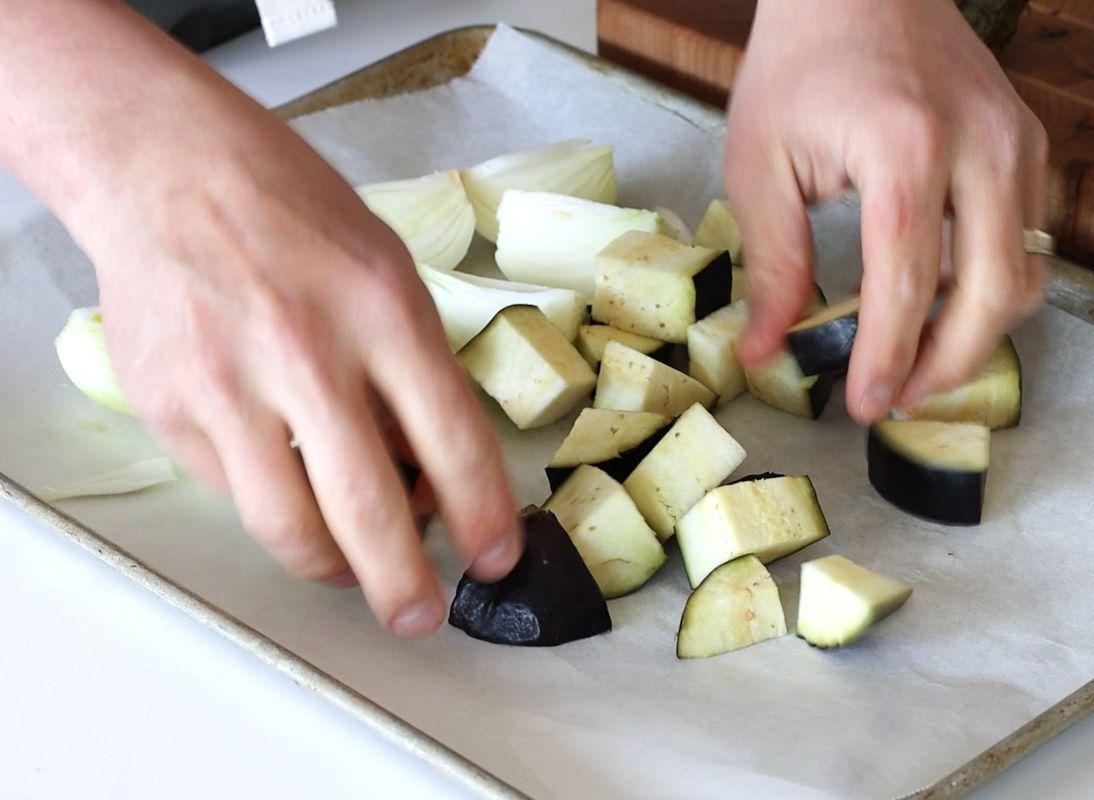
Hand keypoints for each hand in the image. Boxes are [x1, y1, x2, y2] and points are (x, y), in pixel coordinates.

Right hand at [0, 2, 520, 636]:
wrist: (171, 171)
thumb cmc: (297, 216)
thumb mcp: (388, 274)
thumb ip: (415, 375)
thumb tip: (432, 477)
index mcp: (384, 312)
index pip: (455, 441)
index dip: (485, 516)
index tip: (496, 558)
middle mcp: (308, 353)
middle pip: (369, 507)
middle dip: (406, 584)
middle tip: (420, 615)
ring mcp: (231, 386)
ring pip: (289, 527)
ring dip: (333, 570)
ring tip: (353, 570)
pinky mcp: (173, 411)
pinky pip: (236, 494)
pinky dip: (274, 507)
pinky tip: (290, 486)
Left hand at [725, 0, 1047, 421]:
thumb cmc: (799, 64)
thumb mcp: (759, 163)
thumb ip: (773, 264)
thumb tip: (766, 350)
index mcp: (905, 151)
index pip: (908, 286)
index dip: (888, 358)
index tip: (866, 404)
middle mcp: (979, 147)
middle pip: (990, 294)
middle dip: (946, 364)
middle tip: (897, 396)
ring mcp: (1015, 142)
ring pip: (1023, 274)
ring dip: (975, 332)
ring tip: (915, 359)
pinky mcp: (1026, 142)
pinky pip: (1025, 238)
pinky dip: (988, 284)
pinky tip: (938, 300)